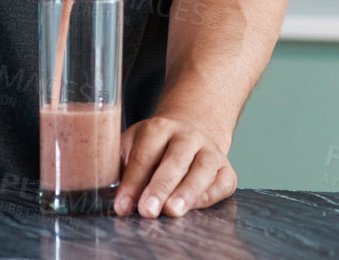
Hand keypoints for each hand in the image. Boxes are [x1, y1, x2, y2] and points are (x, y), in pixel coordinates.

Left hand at [112, 114, 237, 217]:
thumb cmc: (153, 148)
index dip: (132, 182)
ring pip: (203, 169)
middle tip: (147, 210)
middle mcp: (187, 135)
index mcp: (158, 128)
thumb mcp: (132, 147)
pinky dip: (210, 196)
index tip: (122, 206)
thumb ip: (120, 168)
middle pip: (175, 159)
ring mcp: (210, 150)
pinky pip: (223, 182)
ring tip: (173, 211)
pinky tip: (194, 208)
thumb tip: (112, 200)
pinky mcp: (226, 168)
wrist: (189, 131)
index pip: (144, 155)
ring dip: (188, 191)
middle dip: (160, 186)